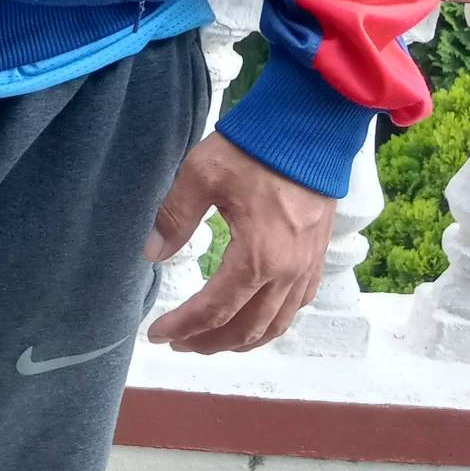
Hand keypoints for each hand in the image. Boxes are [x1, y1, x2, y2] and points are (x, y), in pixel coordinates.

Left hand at [143, 130, 334, 352]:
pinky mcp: (316, 257)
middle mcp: (286, 273)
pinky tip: (255, 319)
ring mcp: (306, 268)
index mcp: (257, 257)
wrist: (311, 128)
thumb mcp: (202, 174)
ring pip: (275, 326)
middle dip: (208, 342)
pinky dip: (272, 324)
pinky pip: (296, 307)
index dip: (183, 326)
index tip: (157, 333)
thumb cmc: (255, 149)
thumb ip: (175, 216)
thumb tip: (152, 253)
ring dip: (240, 341)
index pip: (214, 309)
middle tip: (179, 342)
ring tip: (210, 341)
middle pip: (245, 329)